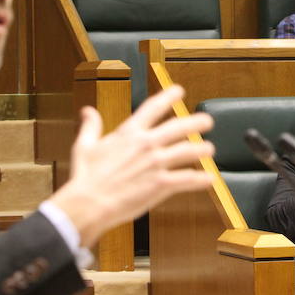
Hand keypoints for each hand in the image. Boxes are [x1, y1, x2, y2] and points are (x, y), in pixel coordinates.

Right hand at [50, 85, 213, 246]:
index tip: (179, 91)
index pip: (153, 107)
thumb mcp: (84, 146)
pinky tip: (209, 179)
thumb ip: (91, 126)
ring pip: (188, 151)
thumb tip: (87, 112)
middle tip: (207, 121)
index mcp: (129, 132)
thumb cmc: (85, 177)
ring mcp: (156, 163)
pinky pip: (187, 179)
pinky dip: (200, 179)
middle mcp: (146, 144)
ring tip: (210, 149)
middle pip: (179, 127)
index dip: (169, 96)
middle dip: (196, 122)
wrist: (88, 204)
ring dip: (202, 149)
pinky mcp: (161, 184)